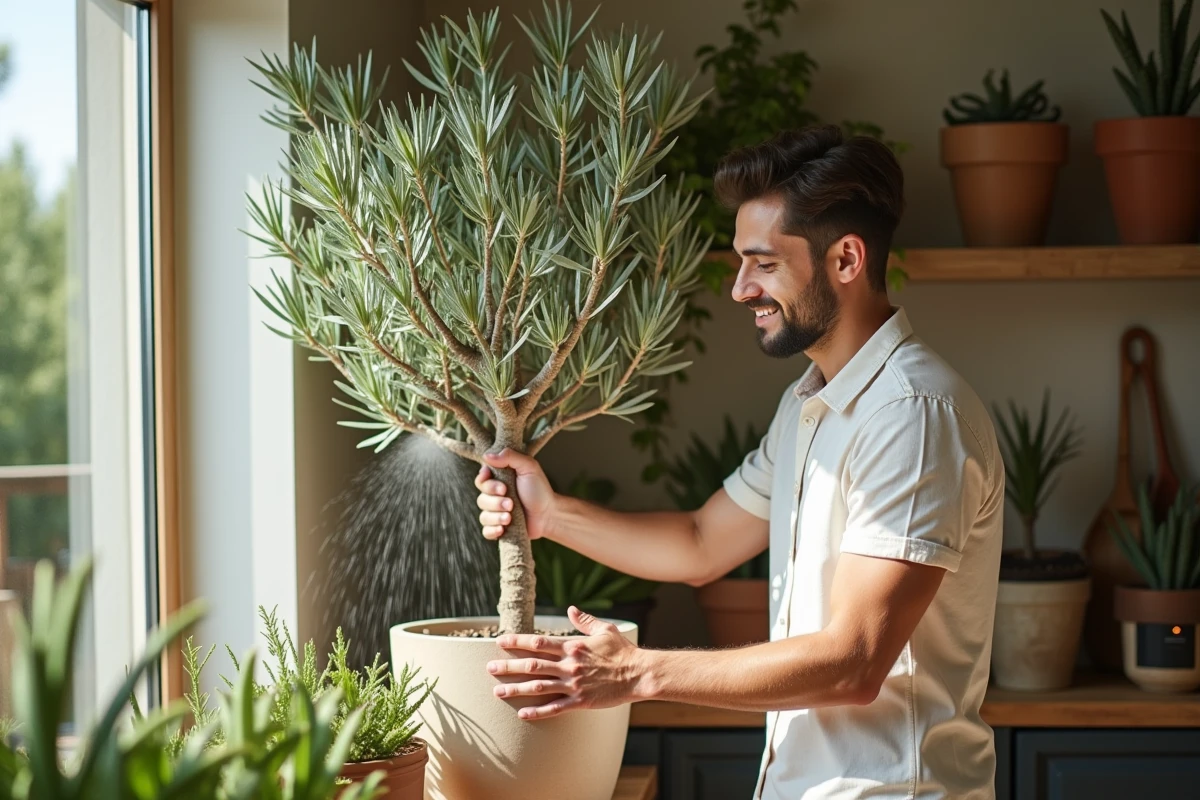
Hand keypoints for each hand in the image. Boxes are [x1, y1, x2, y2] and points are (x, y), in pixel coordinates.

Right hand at [475, 449, 554, 541]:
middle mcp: (494, 496)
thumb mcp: (528, 467)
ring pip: (484, 516)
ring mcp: (496, 513)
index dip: (486, 483)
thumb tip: (487, 455)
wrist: (549, 514)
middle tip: (511, 503)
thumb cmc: (540, 489)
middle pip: (481, 499)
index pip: (481, 480)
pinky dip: (492, 530)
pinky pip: (486, 531)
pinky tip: (503, 528)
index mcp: (499, 480)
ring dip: (496, 516)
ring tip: (510, 517)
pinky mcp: (499, 527)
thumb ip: (509, 457)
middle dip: (496, 502)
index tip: (502, 487)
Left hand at [485, 607, 643, 719]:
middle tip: (489, 668)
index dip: (517, 642)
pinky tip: (522, 713)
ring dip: (516, 689)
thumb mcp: (605, 629)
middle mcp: (569, 665)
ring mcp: (574, 684)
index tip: (501, 641)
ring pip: (538, 687)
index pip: (538, 643)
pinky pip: (554, 708)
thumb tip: (571, 609)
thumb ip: (585, 620)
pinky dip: (537, 711)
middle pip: (531, 665)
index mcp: (572, 646)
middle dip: (508, 666)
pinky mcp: (581, 702)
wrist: (639, 673)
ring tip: (498, 691)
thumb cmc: (623, 651)